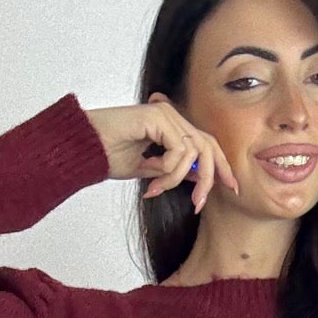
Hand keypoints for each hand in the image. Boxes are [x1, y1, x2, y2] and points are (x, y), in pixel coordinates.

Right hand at [82, 94, 239, 212]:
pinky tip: (149, 173)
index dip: (222, 166)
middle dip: (208, 179)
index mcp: (172, 126)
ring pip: (193, 153)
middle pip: (208, 147)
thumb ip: (174, 171)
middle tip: (197, 204)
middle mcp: (172, 116)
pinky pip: (179, 151)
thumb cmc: (109, 157)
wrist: (86, 150)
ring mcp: (166, 113)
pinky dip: (167, 169)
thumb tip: (198, 179)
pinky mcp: (158, 116)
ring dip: (175, 179)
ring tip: (155, 188)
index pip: (207, 144)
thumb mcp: (150, 170)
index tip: (232, 188)